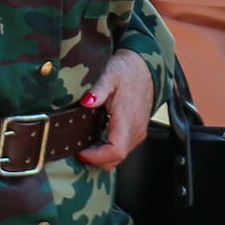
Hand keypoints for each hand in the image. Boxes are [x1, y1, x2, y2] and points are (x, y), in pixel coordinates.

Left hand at [76, 50, 153, 170]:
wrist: (145, 66)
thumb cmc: (127, 70)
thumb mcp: (110, 75)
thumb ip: (98, 90)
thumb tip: (86, 102)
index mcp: (127, 119)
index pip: (115, 151)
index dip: (96, 156)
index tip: (80, 150)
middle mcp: (136, 130)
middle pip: (116, 159)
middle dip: (96, 158)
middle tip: (79, 147)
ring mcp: (139, 131)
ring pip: (120, 156)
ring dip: (102, 154)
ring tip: (86, 142)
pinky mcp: (138, 130)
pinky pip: (123, 148)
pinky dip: (109, 148)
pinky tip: (97, 137)